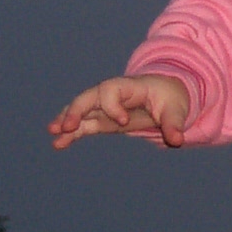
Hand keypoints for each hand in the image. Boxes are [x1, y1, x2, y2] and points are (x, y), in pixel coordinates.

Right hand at [48, 74, 190, 149]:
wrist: (166, 95)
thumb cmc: (170, 98)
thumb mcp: (176, 109)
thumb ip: (174, 124)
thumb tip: (177, 141)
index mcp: (130, 87)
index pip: (111, 90)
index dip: (112, 105)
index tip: (123, 121)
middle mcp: (112, 94)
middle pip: (88, 97)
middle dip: (76, 110)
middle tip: (66, 126)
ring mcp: (104, 107)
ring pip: (80, 110)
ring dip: (66, 120)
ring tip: (54, 133)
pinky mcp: (102, 120)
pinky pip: (83, 125)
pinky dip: (70, 133)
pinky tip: (58, 144)